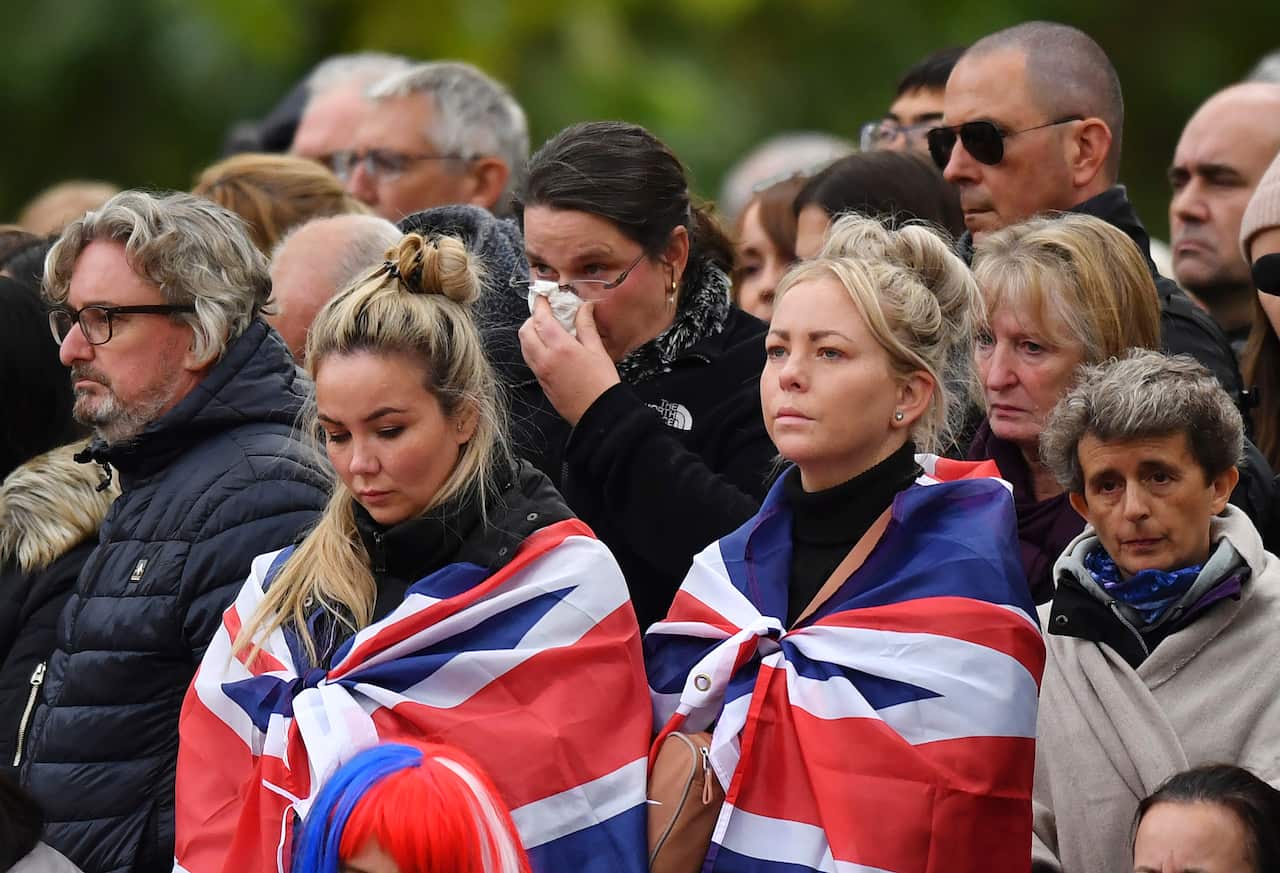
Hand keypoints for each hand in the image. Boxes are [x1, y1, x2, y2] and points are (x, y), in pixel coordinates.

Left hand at [519, 297, 620, 425]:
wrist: (599, 413)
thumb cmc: (602, 383)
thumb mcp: (597, 350)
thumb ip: (586, 326)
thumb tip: (583, 307)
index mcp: (560, 348)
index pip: (540, 319)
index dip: (540, 305)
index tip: (543, 297)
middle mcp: (545, 359)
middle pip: (525, 332)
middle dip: (531, 319)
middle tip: (545, 315)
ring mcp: (541, 372)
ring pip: (524, 347)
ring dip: (530, 335)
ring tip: (547, 331)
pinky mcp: (542, 383)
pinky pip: (531, 360)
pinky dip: (534, 349)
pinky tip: (550, 349)